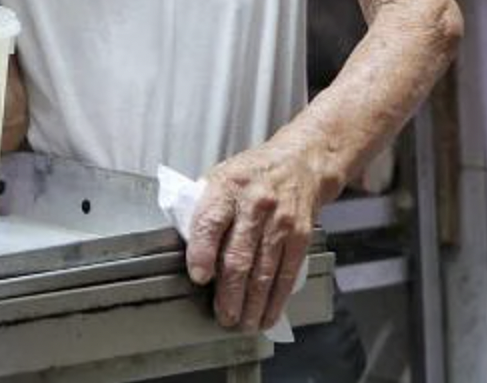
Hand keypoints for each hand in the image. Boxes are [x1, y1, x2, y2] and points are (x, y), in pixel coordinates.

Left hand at [185, 142, 322, 331]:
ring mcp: (280, 221)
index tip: (199, 276)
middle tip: (222, 315)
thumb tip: (186, 247)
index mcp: (226, 187)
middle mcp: (255, 204)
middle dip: (230, 292)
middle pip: (239, 255)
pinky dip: (276, 299)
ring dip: (252, 303)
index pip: (211, 221)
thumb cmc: (252, 174)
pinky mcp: (300, 236)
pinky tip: (267, 313)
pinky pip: (287, 273)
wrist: (300, 163)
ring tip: (242, 323)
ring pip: (264, 271)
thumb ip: (203, 210)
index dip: (203, 252)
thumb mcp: (220, 178)